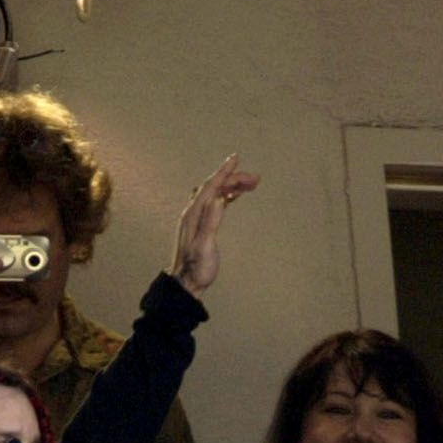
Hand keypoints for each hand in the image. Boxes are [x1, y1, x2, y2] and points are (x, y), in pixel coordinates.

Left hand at [168, 155, 259, 294]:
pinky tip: (234, 196)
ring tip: (251, 185)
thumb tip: (218, 198)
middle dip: (233, 179)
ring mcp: (196, 218)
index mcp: (194, 215)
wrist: (186, 284)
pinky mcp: (201, 225)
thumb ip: (211, 222)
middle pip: (214, 187)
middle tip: (255, 179)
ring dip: (231, 187)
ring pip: (215, 194)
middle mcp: (193, 212)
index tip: (236, 159)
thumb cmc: (197, 268)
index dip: (223, 172)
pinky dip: (226, 196)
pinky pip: (214, 203)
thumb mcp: (205, 246)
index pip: (210, 187)